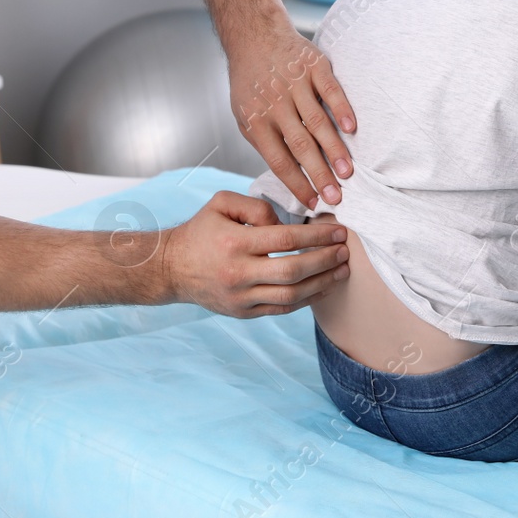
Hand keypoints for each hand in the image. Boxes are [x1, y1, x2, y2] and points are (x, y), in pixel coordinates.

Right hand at [160, 191, 349, 316]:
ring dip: (322, 283)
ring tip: (342, 270)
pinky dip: (307, 300)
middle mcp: (238, 273)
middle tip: (345, 250)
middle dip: (325, 260)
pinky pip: (282, 309)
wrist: (172, 269)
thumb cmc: (201, 231)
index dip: (317, 235)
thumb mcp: (222, 204)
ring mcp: (241, 297)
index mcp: (234, 243)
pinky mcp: (244, 313)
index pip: (286, 239)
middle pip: (293, 270)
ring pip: (292, 296)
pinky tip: (323, 287)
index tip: (339, 231)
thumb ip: (256, 206)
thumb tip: (286, 223)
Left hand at [228, 23, 355, 210]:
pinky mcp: (313, 66)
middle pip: (300, 146)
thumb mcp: (245, 115)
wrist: (254, 37)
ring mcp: (295, 84)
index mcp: (256, 120)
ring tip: (348, 171)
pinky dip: (341, 108)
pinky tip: (352, 128)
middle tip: (336, 196)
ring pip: (317, 121)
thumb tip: (290, 175)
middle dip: (319, 174)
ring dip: (334, 148)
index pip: (278, 160)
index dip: (297, 184)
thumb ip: (265, 142)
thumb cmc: (252, 84)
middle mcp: (275, 104)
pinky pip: (330, 90)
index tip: (313, 203)